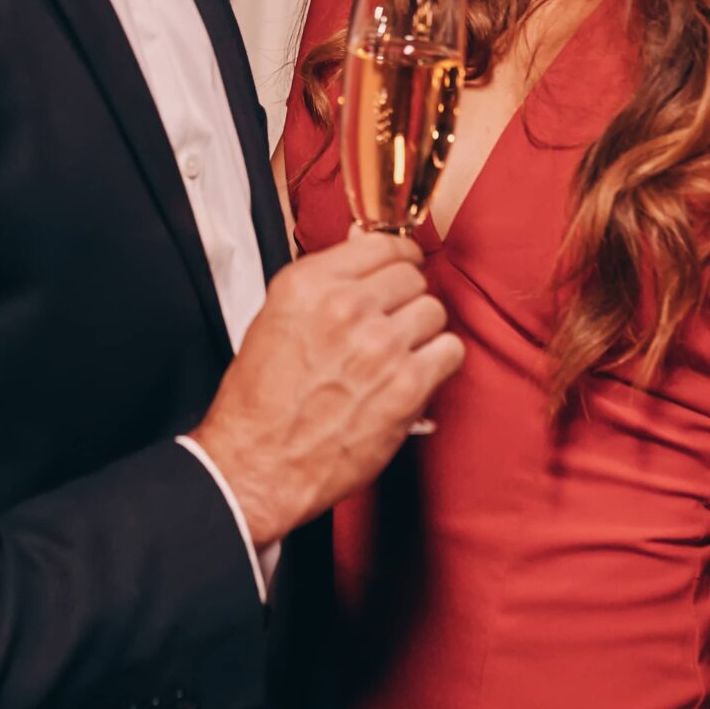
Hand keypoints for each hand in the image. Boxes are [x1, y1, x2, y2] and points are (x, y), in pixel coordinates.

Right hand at [187, 231, 462, 546]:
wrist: (259, 464)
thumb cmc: (260, 402)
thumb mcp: (277, 320)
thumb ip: (323, 285)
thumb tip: (363, 251)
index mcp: (308, 285)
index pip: (380, 243)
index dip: (396, 258)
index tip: (400, 269)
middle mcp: (345, 307)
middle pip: (411, 276)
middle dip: (405, 297)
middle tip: (394, 321)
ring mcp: (380, 345)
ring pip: (433, 310)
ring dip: (422, 330)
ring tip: (402, 352)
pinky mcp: (406, 386)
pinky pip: (450, 351)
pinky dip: (440, 361)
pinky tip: (418, 373)